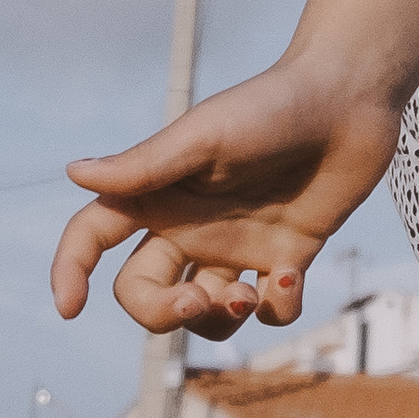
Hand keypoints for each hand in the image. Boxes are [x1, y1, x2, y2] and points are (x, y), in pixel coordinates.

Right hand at [49, 59, 406, 338]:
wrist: (348, 98)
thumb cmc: (271, 106)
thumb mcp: (205, 136)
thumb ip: (145, 165)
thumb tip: (74, 174)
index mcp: (159, 194)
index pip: (94, 236)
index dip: (70, 271)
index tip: (70, 309)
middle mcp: (191, 226)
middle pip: (145, 291)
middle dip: (161, 311)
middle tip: (198, 298)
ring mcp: (238, 245)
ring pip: (205, 312)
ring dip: (218, 319)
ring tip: (249, 294)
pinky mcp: (287, 257)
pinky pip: (271, 309)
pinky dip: (277, 308)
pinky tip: (291, 278)